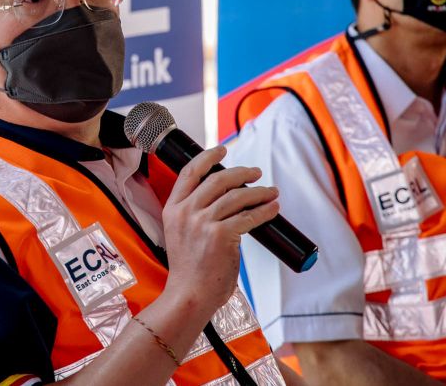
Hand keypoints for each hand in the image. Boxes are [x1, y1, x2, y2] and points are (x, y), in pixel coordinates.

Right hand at [161, 145, 279, 319]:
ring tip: (271, 192)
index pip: (190, 172)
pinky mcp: (221, 236)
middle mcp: (186, 212)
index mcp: (172, 208)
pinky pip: (249, 217)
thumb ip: (193, 214)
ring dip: (259, 192)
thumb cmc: (189, 269)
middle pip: (218, 180)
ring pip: (237, 196)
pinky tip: (272, 209)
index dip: (208, 157)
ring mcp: (202, 223)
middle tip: (256, 172)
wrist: (189, 294)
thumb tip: (225, 199)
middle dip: (241, 173)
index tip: (222, 150)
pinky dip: (264, 211)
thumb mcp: (180, 233)